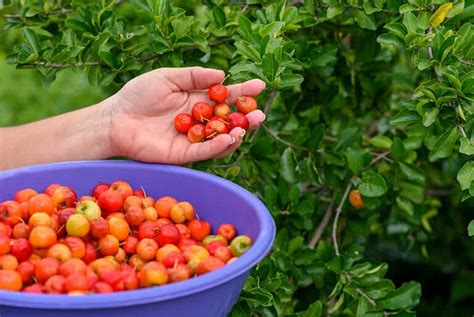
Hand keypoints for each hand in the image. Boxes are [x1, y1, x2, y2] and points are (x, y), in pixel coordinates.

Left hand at [107, 67, 265, 163]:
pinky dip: (218, 146)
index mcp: (197, 100)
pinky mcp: (184, 154)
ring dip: (236, 134)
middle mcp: (199, 120)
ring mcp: (193, 138)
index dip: (243, 91)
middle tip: (259, 113)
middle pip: (229, 120)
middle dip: (246, 117)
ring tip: (246, 126)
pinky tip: (229, 137)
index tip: (260, 85)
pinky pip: (205, 151)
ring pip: (221, 139)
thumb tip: (222, 75)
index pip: (226, 97)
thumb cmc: (138, 95)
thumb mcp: (168, 77)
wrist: (117, 119)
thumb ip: (194, 76)